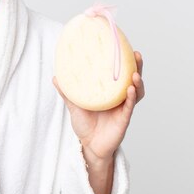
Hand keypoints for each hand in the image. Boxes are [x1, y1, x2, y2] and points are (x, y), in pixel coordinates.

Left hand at [52, 51, 144, 165]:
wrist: (89, 146)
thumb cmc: (85, 125)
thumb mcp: (74, 105)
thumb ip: (67, 92)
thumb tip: (55, 77)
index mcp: (110, 92)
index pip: (120, 74)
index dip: (125, 62)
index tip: (125, 47)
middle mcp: (119, 98)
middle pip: (132, 79)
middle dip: (137, 67)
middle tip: (137, 54)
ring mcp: (123, 108)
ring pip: (136, 92)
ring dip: (138, 82)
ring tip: (135, 73)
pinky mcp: (124, 119)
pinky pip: (129, 107)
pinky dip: (131, 97)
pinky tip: (130, 89)